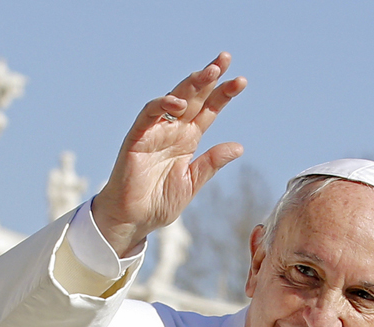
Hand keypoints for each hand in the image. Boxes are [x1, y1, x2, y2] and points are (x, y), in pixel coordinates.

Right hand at [92, 52, 246, 256]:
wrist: (132, 219)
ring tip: (209, 73)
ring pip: (173, 99)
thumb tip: (238, 147)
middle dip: (209, 77)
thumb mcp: (191, 182)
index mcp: (187, 140)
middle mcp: (172, 131)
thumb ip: (210, 164)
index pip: (208, 110)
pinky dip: (161, 105)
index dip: (223, 94)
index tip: (241, 81)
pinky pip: (148, 115)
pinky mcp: (136, 138)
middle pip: (193, 97)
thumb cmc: (158, 203)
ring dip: (190, 84)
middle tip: (226, 59)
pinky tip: (178, 103)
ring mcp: (154, 133)